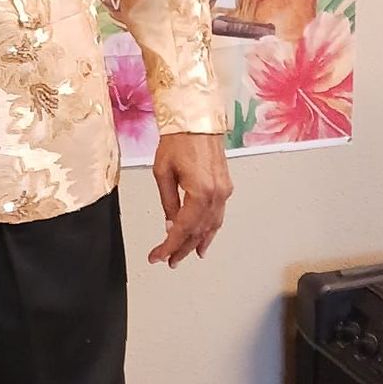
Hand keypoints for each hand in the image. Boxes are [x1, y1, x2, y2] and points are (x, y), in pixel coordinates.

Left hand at [149, 133, 232, 267]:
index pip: (183, 228)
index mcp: (200, 192)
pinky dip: (209, 230)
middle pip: (198, 232)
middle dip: (182, 249)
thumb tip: (170, 224)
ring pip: (211, 227)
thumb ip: (168, 202)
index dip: (169, 246)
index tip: (157, 256)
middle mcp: (216, 195)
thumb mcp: (162, 173)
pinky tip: (204, 239)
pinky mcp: (225, 187)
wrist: (196, 121)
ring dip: (197, 243)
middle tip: (168, 261)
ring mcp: (224, 192)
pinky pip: (217, 216)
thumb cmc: (177, 141)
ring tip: (184, 256)